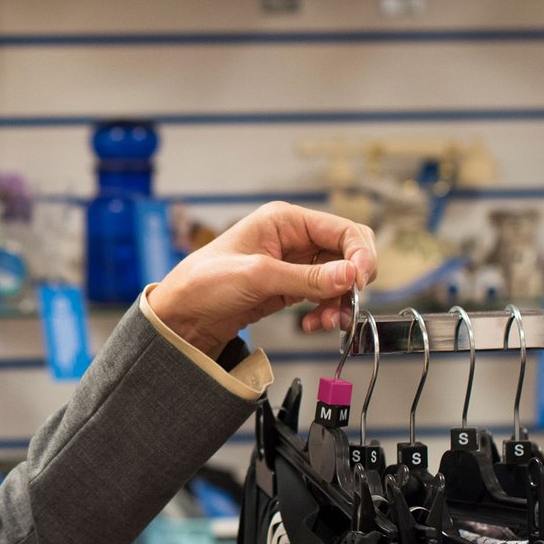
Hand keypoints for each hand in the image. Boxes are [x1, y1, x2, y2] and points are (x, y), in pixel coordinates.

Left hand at [143, 202, 377, 355]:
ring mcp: (294, 264)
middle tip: (349, 302)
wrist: (181, 316)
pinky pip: (324, 296)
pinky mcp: (290, 288)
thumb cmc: (204, 283)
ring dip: (340, 301)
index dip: (360, 254)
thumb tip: (350, 276)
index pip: (341, 229)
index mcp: (284, 220)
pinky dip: (327, 311)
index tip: (362, 280)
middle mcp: (293, 238)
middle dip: (353, 279)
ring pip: (339, 278)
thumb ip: (306, 278)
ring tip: (328, 322)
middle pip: (347, 253)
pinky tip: (315, 323)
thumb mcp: (256, 276)